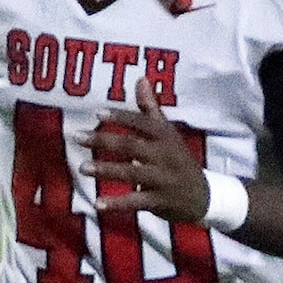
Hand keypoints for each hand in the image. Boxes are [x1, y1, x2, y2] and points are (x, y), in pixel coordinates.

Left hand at [86, 86, 208, 222]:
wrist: (205, 196)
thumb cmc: (179, 160)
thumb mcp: (168, 134)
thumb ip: (150, 109)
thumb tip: (140, 78)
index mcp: (166, 136)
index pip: (142, 123)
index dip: (121, 117)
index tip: (97, 113)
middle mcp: (166, 156)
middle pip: (132, 145)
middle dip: (103, 140)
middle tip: (77, 137)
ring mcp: (164, 179)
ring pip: (132, 172)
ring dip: (106, 170)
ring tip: (82, 168)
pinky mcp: (161, 201)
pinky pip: (136, 201)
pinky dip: (117, 203)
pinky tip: (98, 203)